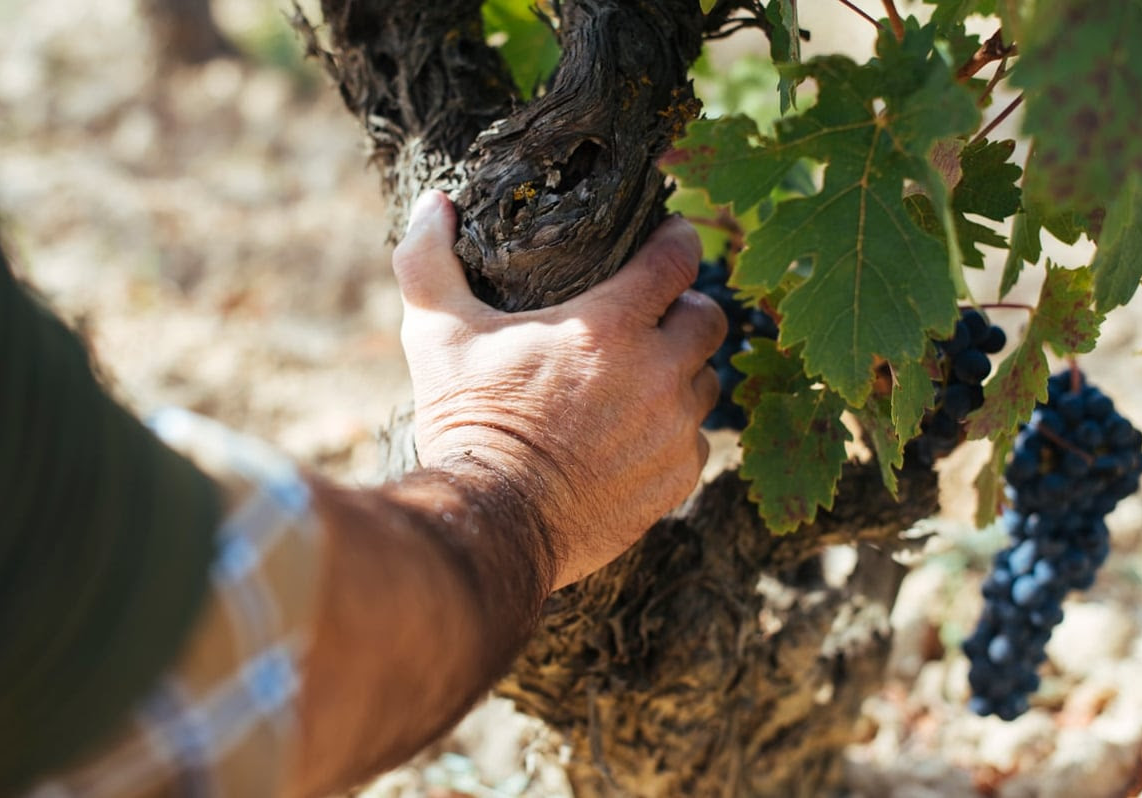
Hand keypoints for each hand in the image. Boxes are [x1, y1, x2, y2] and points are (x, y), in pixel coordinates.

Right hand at [393, 191, 725, 589]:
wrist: (495, 522)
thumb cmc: (468, 422)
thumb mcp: (437, 336)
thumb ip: (432, 261)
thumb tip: (433, 204)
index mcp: (609, 325)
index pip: (678, 258)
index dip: (678, 240)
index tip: (671, 237)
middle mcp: (657, 372)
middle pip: (709, 316)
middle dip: (688, 308)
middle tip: (658, 315)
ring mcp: (673, 429)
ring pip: (707, 382)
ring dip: (683, 372)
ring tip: (644, 380)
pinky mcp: (677, 478)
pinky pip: (697, 441)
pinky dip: (675, 433)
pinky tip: (637, 436)